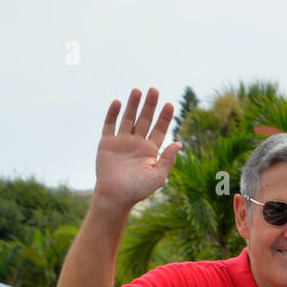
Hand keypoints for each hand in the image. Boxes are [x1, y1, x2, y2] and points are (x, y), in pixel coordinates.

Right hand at [94, 88, 182, 210]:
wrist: (115, 197)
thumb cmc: (138, 190)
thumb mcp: (158, 176)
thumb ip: (168, 159)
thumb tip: (179, 143)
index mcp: (150, 151)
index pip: (159, 129)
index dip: (165, 117)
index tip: (170, 104)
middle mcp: (137, 143)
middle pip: (145, 120)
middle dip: (150, 105)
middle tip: (154, 90)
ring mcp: (122, 142)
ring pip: (128, 118)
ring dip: (133, 104)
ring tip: (138, 90)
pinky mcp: (107, 143)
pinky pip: (110, 124)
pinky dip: (113, 113)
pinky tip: (118, 102)